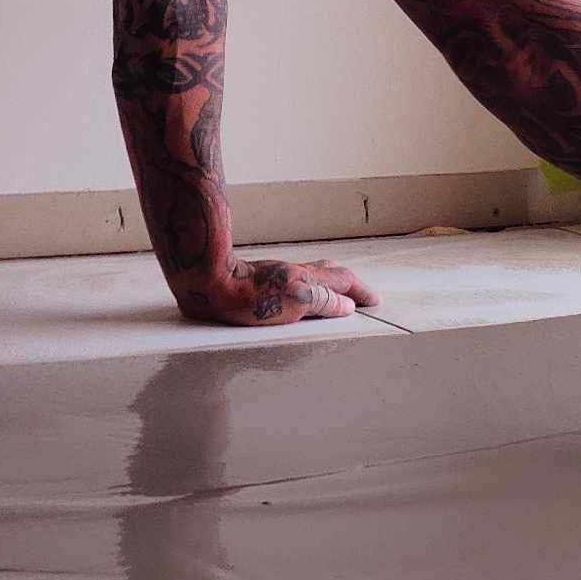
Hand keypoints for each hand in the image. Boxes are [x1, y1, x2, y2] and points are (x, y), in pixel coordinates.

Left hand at [176, 257, 381, 326]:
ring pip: (310, 275)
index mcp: (308, 280)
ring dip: (327, 283)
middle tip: (358, 295)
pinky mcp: (258, 279)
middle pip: (329, 273)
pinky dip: (305, 286)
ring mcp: (276, 274)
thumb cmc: (247, 297)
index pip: (344, 282)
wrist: (207, 281)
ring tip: (334, 293)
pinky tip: (295, 294)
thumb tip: (346, 305)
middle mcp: (294, 274)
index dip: (360, 292)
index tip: (373, 301)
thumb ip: (323, 303)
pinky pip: (291, 280)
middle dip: (348, 284)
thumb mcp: (295, 303)